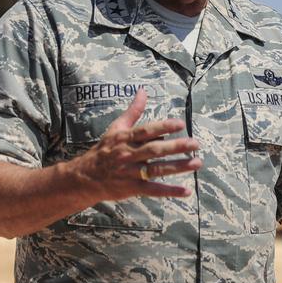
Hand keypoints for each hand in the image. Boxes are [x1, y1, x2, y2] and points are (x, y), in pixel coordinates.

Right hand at [69, 89, 201, 201]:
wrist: (84, 177)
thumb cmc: (105, 150)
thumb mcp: (116, 128)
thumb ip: (133, 111)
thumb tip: (143, 91)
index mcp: (125, 139)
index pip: (146, 131)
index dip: (163, 127)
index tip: (180, 124)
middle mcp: (128, 155)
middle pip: (154, 150)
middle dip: (175, 147)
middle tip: (195, 144)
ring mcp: (130, 173)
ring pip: (156, 169)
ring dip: (178, 167)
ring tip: (197, 163)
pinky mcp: (132, 188)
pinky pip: (153, 190)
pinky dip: (170, 191)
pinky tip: (186, 191)